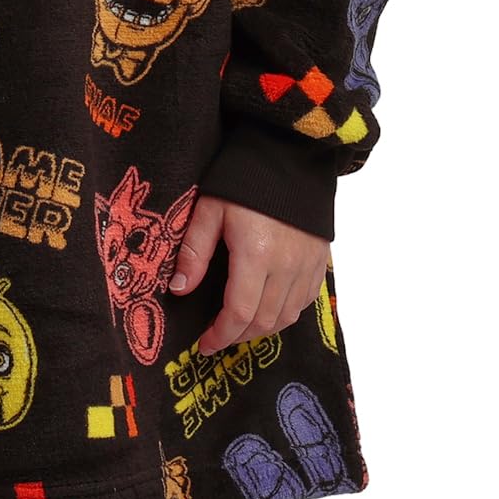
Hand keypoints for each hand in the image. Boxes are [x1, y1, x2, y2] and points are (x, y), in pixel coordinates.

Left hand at [167, 193, 329, 355]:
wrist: (290, 153)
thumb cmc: (244, 179)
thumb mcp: (210, 210)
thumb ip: (194, 252)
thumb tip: (179, 290)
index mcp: (255, 255)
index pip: (239, 313)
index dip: (220, 335)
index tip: (204, 345)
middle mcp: (286, 267)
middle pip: (263, 321)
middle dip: (238, 336)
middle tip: (217, 338)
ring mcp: (307, 265)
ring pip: (287, 317)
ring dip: (261, 329)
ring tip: (240, 328)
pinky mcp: (319, 260)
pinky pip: (305, 302)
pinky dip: (285, 314)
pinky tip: (268, 309)